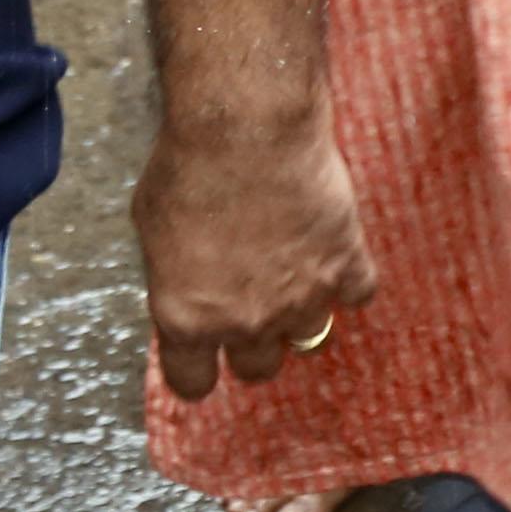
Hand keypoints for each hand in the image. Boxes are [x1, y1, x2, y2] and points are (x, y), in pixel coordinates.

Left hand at [136, 105, 377, 399]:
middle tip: (253, 307)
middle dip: (254, 343)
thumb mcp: (152, 230)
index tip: (204, 358)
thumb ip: (176, 275)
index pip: (193, 383)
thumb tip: (187, 281)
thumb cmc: (190, 166)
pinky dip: (349, 279)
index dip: (198, 370)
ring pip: (310, 339)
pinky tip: (335, 254)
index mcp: (187, 319)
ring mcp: (301, 299)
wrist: (247, 128)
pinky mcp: (345, 265)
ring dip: (302, 313)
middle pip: (258, 369)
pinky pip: (358, 295)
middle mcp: (245, 321)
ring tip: (296, 276)